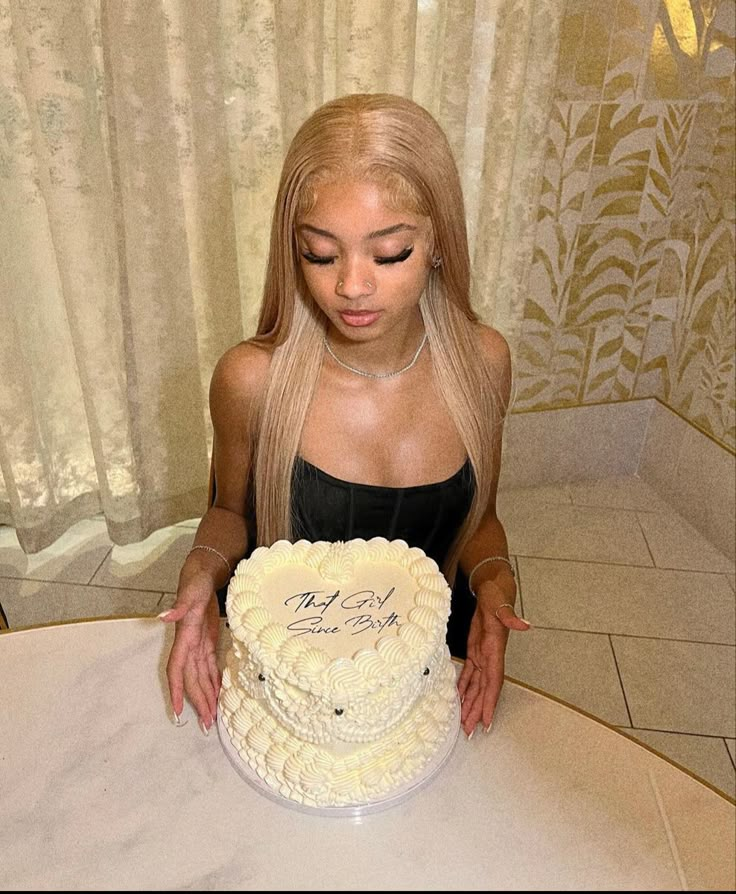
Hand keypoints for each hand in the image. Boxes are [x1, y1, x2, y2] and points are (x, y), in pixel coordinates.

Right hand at [160, 584, 221, 732]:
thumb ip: (179, 606)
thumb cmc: (196, 582)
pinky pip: (209, 668)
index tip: (179, 712)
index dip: (177, 690)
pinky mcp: (207, 643)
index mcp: (184, 637)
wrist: (203, 574)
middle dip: (198, 702)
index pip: (177, 669)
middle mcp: (189, 646)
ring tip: (212, 719)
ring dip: (206, 698)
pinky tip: (218, 697)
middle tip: (206, 726)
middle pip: (191, 680)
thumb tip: (162, 616)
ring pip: (200, 678)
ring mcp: (198, 646)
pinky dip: (214, 683)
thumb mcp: (191, 591)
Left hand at [457, 586, 529, 736]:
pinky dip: (463, 688)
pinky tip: (458, 700)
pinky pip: (469, 674)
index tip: (487, 721)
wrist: (492, 588)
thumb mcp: (500, 604)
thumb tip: (525, 624)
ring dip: (470, 704)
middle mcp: (490, 657)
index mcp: (495, 650)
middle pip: (484, 690)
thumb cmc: (497, 595)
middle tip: (470, 731)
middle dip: (478, 711)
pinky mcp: (476, 651)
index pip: (493, 682)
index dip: (490, 702)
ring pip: (476, 686)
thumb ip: (509, 616)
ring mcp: (483, 655)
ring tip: (465, 723)